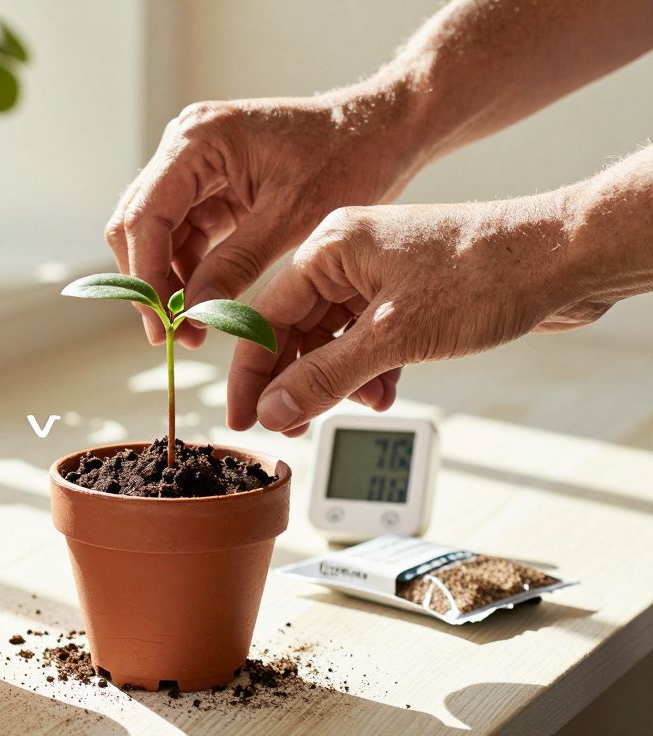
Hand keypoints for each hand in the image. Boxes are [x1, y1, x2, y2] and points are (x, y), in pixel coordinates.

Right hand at [105, 91, 419, 348]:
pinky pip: (183, 233)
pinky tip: (204, 304)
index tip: (162, 325)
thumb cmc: (348, 158)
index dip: (145, 277)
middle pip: (137, 225)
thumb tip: (192, 314)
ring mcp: (195, 164)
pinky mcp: (210, 184)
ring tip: (192, 328)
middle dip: (149, 283)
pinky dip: (188, 270)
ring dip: (166, 281)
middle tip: (170, 335)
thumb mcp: (291, 219)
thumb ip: (235, 265)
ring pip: (155, 234)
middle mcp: (186, 145)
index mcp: (199, 140)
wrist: (382, 130)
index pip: (144, 217)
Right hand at [226, 195, 607, 434]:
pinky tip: (386, 392)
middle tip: (289, 428)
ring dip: (338, 379)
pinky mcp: (408, 293)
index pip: (264, 316)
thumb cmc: (484, 276)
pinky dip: (370, 370)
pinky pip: (366, 338)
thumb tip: (273, 411)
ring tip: (360, 406)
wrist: (565, 257)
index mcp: (329, 246)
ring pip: (332, 338)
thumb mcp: (394, 337)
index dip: (251, 374)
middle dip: (295, 381)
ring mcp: (379, 273)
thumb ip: (325, 377)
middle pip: (294, 328)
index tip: (241, 419)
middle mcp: (346, 254)